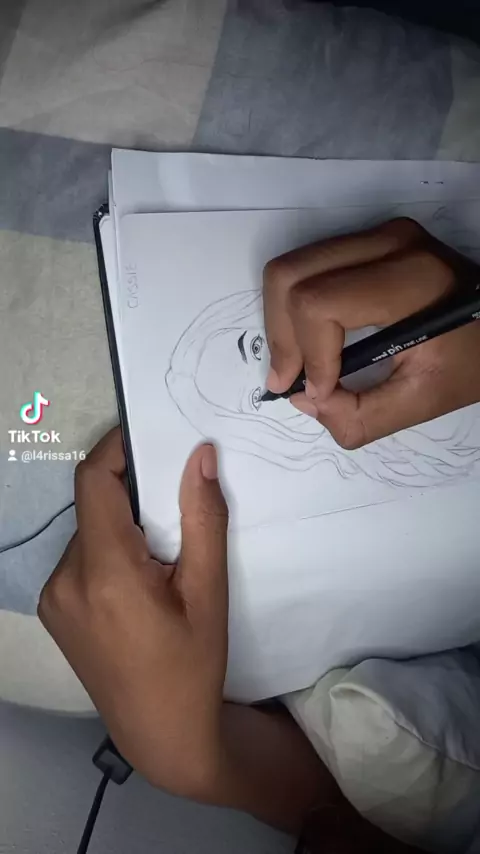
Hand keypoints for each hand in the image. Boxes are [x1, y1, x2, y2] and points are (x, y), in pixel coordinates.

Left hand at [39, 428, 228, 797]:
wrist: (161, 732)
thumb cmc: (192, 664)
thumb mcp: (209, 592)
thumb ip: (203, 518)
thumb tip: (200, 455)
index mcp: (105, 571)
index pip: (93, 481)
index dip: (118, 448)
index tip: (151, 438)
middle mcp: (65, 578)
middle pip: (93, 505)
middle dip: (132, 494)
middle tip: (175, 503)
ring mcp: (53, 597)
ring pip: (88, 531)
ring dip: (121, 526)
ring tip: (162, 554)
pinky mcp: (53, 610)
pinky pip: (80, 558)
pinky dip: (108, 551)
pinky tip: (140, 581)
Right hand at [263, 217, 479, 447]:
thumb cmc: (472, 359)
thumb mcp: (424, 402)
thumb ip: (359, 417)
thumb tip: (303, 399)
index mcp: (412, 281)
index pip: (319, 303)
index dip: (306, 352)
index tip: (320, 391)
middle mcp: (390, 243)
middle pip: (290, 276)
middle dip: (281, 335)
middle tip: (290, 379)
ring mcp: (380, 233)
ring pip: (291, 267)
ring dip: (283, 321)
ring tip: (299, 362)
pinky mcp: (372, 237)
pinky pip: (308, 264)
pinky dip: (295, 306)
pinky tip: (312, 340)